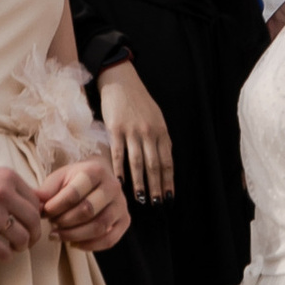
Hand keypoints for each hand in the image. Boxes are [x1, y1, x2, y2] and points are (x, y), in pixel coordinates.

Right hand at [0, 164, 45, 256]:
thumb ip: (11, 188)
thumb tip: (38, 205)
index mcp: (7, 177)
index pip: (36, 202)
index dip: (36, 217)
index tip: (30, 225)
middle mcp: (2, 194)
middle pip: (34, 221)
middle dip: (34, 235)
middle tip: (27, 241)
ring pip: (22, 239)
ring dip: (20, 247)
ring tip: (12, 246)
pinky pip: (4, 252)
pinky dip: (6, 256)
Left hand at [39, 156, 128, 252]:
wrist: (98, 180)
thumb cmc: (75, 180)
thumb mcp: (60, 178)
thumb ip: (47, 190)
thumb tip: (35, 202)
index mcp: (95, 170)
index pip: (75, 192)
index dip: (56, 206)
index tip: (45, 212)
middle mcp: (112, 186)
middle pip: (88, 210)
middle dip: (65, 221)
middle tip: (52, 225)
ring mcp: (121, 205)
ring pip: (99, 227)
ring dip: (75, 235)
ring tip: (59, 235)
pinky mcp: (125, 221)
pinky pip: (109, 240)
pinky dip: (89, 246)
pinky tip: (74, 244)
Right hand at [96, 60, 173, 204]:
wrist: (121, 81)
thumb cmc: (139, 101)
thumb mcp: (156, 117)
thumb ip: (159, 139)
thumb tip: (162, 164)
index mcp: (161, 130)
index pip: (167, 161)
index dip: (168, 180)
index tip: (169, 197)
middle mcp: (149, 132)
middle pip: (154, 165)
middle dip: (156, 186)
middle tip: (156, 204)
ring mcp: (132, 131)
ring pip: (137, 162)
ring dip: (140, 183)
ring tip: (141, 199)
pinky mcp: (115, 129)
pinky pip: (118, 154)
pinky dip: (120, 170)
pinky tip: (120, 182)